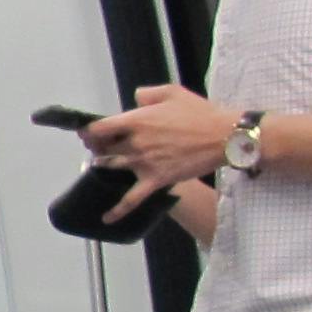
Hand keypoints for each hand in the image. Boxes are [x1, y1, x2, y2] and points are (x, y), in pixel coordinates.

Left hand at [81, 85, 234, 204]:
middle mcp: (135, 143)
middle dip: (99, 147)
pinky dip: (118, 210)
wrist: (223, 136)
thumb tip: (135, 98)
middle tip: (101, 146)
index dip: (89, 131)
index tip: (88, 133)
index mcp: (136, 120)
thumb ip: (147, 94)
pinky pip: (132, 199)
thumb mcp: (172, 92)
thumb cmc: (200, 113)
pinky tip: (106, 218)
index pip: (99, 128)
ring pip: (113, 167)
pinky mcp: (156, 180)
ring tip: (103, 163)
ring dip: (105, 166)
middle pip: (104, 148)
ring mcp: (143, 163)